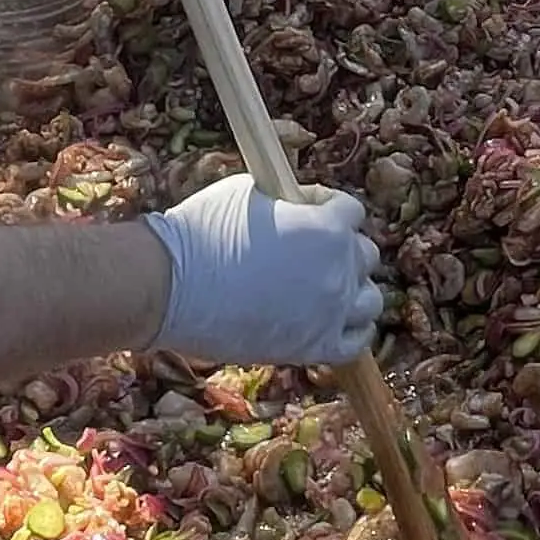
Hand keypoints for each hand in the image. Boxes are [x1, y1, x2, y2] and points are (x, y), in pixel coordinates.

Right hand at [145, 178, 381, 367]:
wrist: (170, 287)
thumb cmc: (202, 233)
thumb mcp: (247, 192)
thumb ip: (284, 200)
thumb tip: (292, 205)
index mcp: (327, 228)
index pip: (351, 211)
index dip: (325, 206)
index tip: (301, 209)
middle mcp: (339, 271)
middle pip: (363, 255)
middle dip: (338, 247)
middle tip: (305, 250)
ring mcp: (330, 312)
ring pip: (369, 299)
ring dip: (352, 289)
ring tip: (323, 287)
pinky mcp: (313, 347)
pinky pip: (356, 341)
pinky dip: (351, 330)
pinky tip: (333, 321)